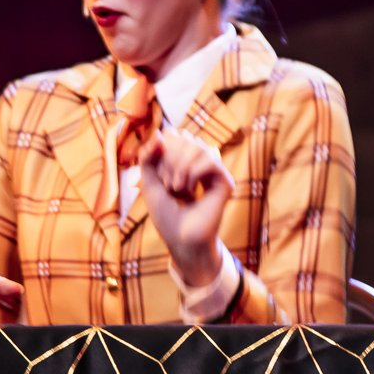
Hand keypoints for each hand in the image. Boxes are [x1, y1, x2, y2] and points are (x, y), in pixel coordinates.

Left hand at [142, 129, 234, 289]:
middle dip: (170, 158)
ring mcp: (214, 171)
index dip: (163, 149)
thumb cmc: (166, 216)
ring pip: (198, 147)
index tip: (158, 175)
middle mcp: (201, 163)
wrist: (180, 240)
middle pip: (185, 138)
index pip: (175, 136)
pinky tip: (188, 191)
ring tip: (175, 188)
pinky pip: (210, 160)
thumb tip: (160, 133)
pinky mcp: (225, 182)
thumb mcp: (149, 183)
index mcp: (185, 162)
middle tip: (167, 184)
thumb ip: (148, 158)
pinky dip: (193, 172)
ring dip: (180, 166)